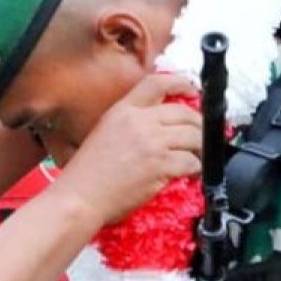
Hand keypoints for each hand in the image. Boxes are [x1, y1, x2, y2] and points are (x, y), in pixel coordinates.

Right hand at [55, 74, 201, 224]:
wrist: (80, 196)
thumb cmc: (86, 172)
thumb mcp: (103, 133)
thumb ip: (130, 123)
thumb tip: (160, 126)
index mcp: (122, 111)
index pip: (156, 83)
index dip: (180, 83)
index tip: (192, 90)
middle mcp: (138, 122)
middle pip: (183, 112)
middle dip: (198, 124)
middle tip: (200, 135)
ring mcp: (151, 143)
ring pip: (193, 137)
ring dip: (199, 148)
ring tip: (195, 157)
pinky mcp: (160, 165)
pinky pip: (191, 162)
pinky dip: (195, 169)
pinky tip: (188, 174)